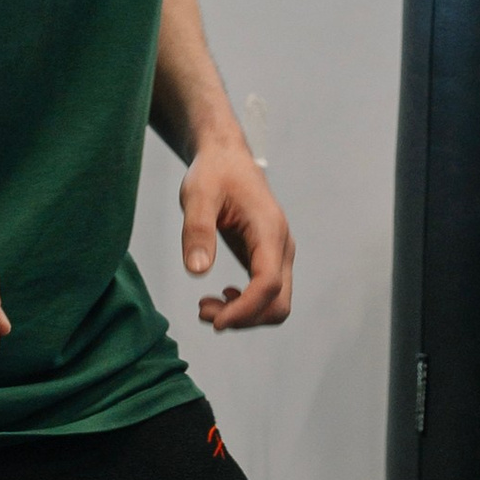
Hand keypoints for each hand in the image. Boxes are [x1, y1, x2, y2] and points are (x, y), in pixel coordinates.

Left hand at [180, 141, 293, 330]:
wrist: (227, 157)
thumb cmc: (214, 172)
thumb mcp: (198, 195)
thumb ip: (198, 231)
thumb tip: (198, 271)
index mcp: (269, 229)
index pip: (269, 283)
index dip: (245, 309)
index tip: (215, 321)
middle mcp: (282, 245)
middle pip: (279, 302)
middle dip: (244, 318)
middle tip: (204, 312)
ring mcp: (279, 253)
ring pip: (276, 302)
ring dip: (244, 315)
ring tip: (206, 307)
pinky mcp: (269, 257)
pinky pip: (268, 293)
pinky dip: (247, 306)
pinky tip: (222, 297)